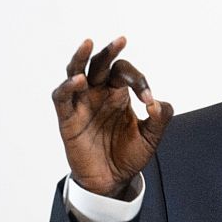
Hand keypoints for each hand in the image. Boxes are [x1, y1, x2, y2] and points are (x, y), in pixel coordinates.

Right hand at [51, 37, 173, 197]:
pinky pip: (62, 97)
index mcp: (119, 93)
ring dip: (81, 58)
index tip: (149, 102)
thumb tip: (156, 103)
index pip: (125, 73)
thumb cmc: (128, 155)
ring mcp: (82, 104)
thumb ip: (160, 119)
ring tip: (88, 43)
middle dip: (109, 51)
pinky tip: (79, 80)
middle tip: (121, 40)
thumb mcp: (151, 137)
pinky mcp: (68, 119)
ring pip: (76, 72)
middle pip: (100, 64)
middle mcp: (99, 93)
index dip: (139, 81)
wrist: (112, 181)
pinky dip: (67, 86)